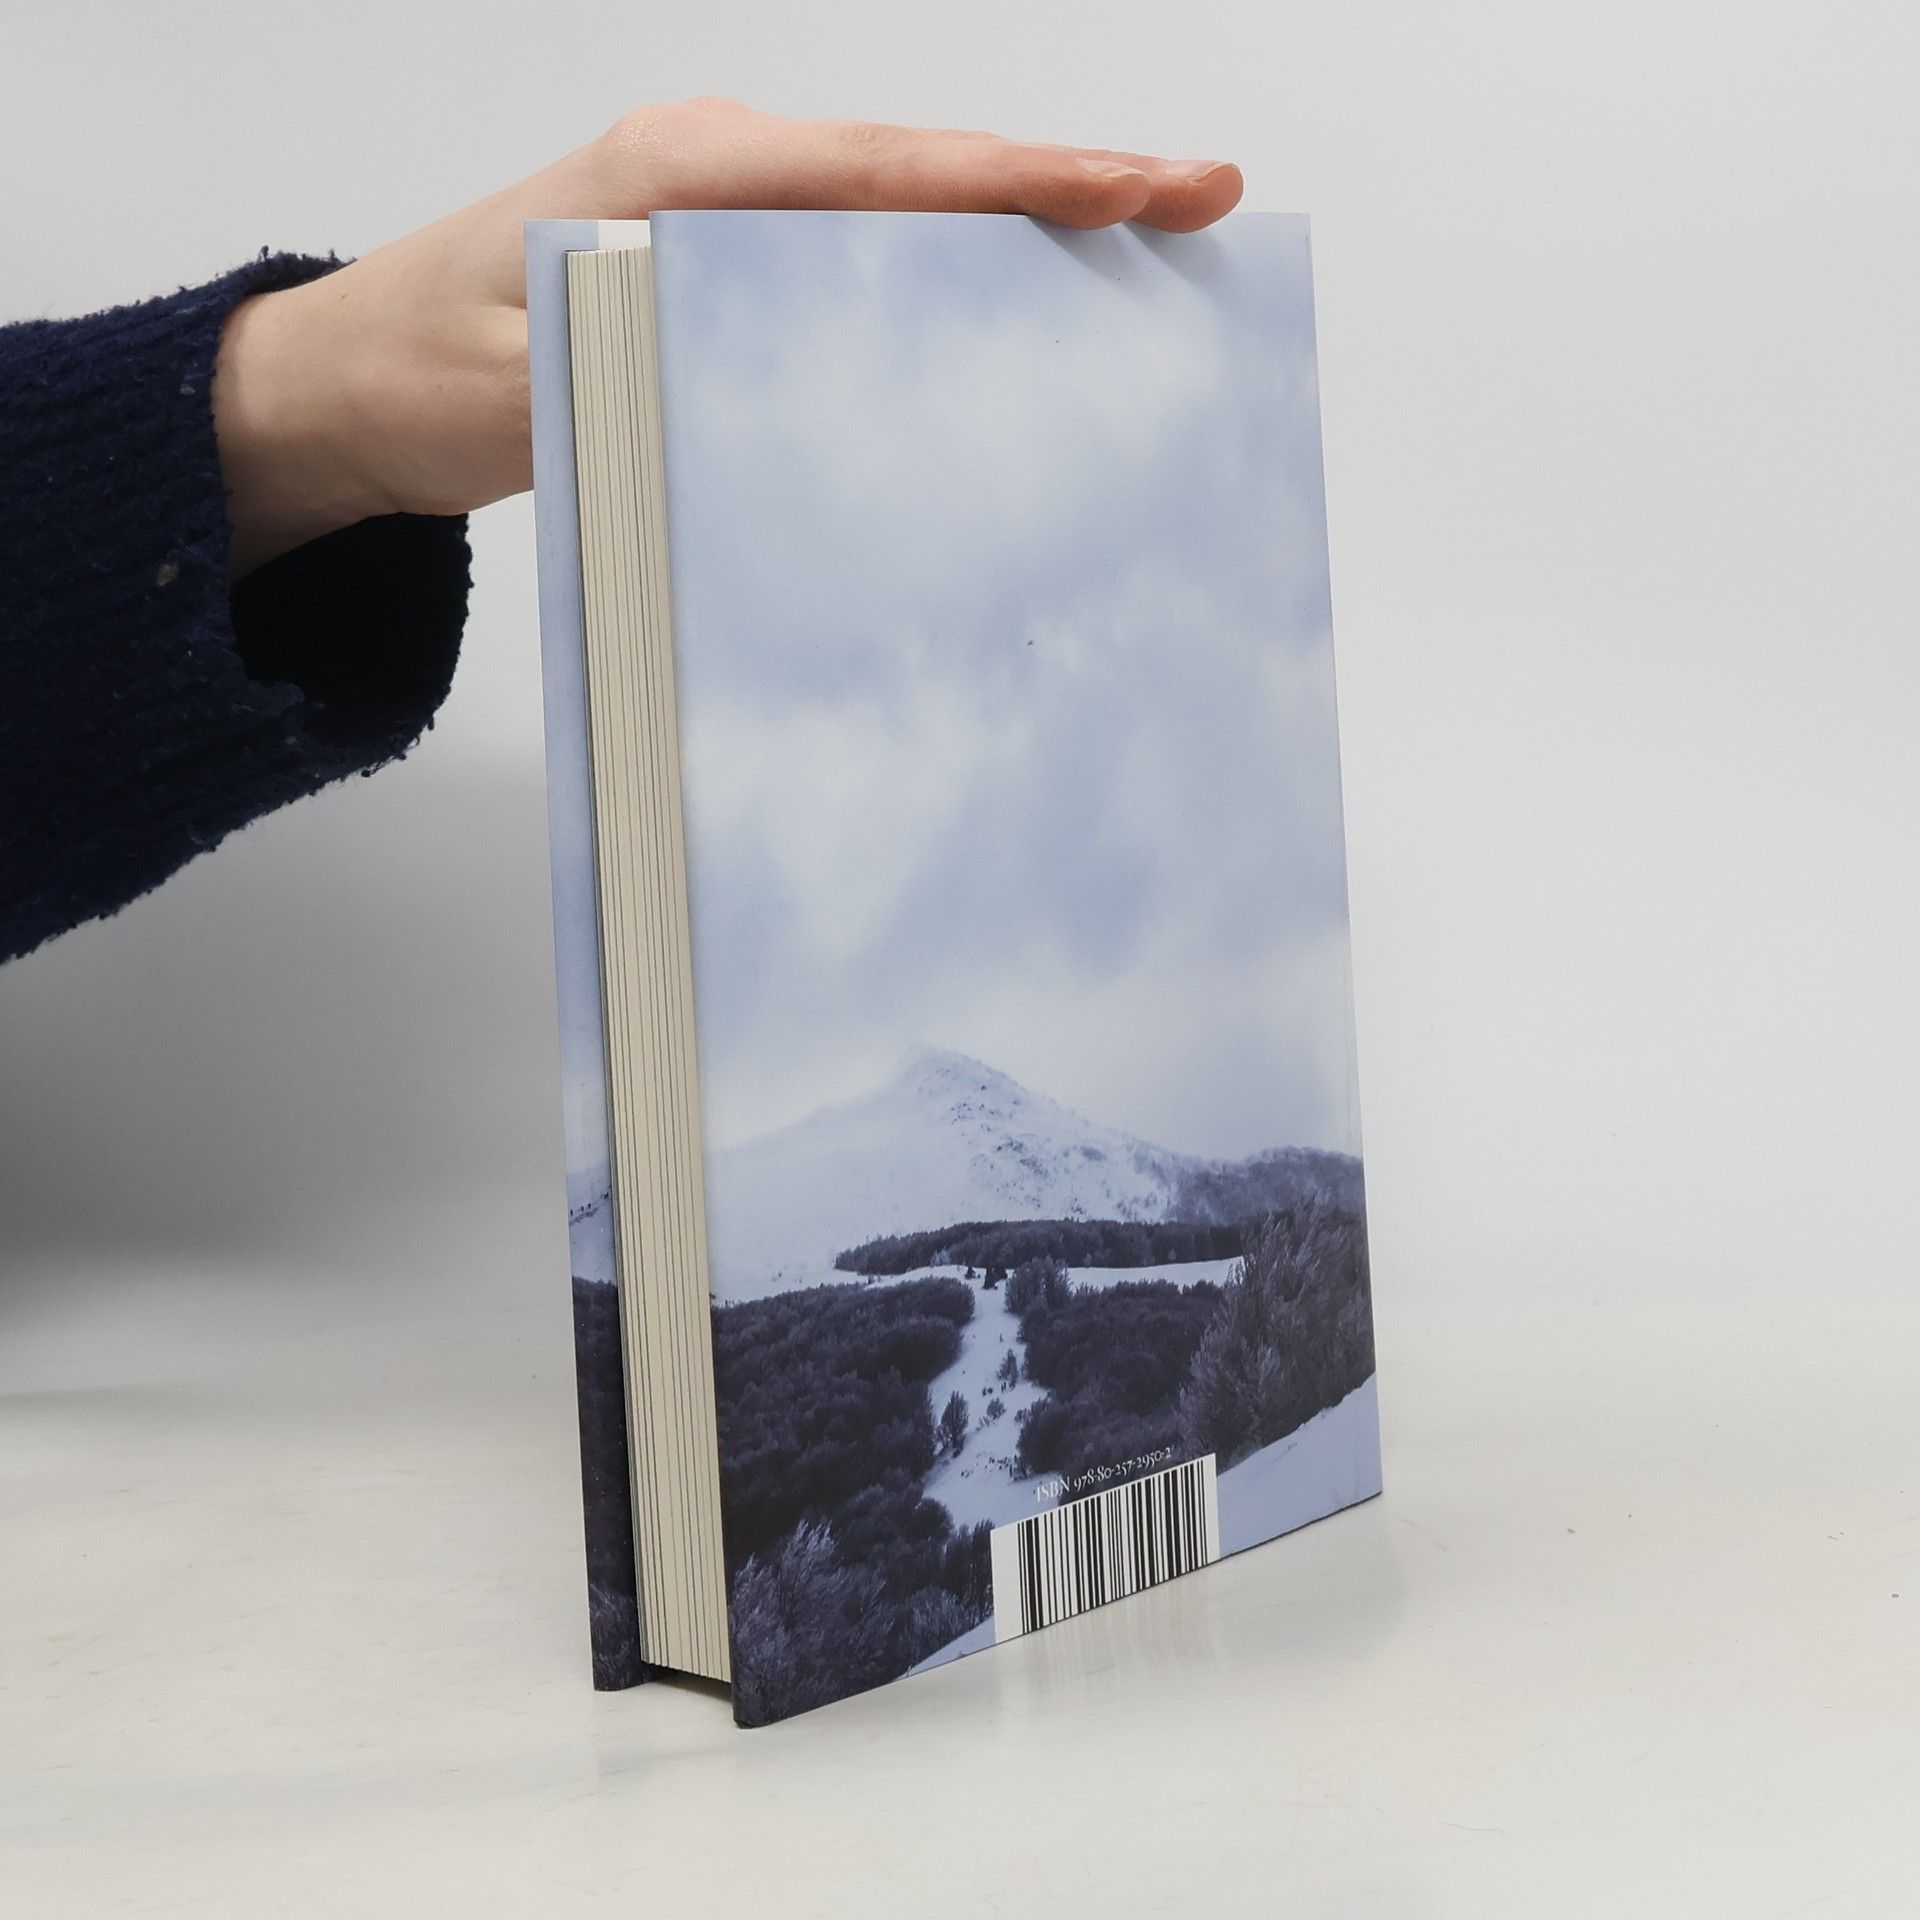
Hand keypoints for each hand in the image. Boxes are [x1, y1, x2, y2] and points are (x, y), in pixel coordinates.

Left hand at [212, 100, 1242, 572]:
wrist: (340, 381)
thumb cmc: (414, 371)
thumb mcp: (520, 382)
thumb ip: (642, 367)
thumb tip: (766, 370)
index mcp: (683, 174)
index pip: (893, 172)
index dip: (1033, 180)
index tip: (1153, 185)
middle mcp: (716, 178)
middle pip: (925, 177)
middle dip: (1066, 190)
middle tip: (1199, 209)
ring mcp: (719, 224)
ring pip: (900, 219)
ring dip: (1017, 234)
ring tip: (1138, 258)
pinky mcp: (714, 277)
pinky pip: (854, 268)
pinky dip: (943, 281)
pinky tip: (1004, 319)